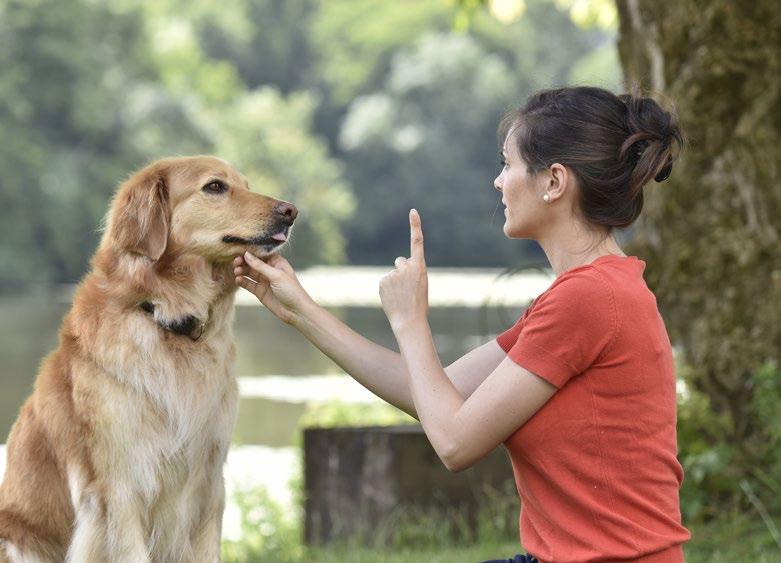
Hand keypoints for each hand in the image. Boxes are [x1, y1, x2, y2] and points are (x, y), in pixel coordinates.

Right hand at [233, 252, 313, 324]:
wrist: (296, 311)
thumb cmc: (291, 290)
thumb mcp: (276, 276)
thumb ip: (260, 266)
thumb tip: (246, 254)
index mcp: (277, 262)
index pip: (261, 253)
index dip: (250, 251)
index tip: (239, 249)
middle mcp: (269, 270)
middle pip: (253, 262)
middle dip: (244, 261)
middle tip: (236, 262)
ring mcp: (264, 281)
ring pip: (249, 272)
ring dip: (241, 270)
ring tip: (236, 271)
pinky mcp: (260, 291)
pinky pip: (248, 284)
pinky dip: (242, 281)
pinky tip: (238, 279)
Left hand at [379, 209, 428, 332]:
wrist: (409, 320)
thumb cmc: (418, 303)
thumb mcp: (420, 283)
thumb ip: (411, 271)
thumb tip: (397, 265)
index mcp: (420, 267)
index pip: (417, 241)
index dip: (415, 225)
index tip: (413, 211)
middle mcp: (407, 267)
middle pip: (400, 261)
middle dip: (402, 271)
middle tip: (407, 288)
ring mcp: (394, 273)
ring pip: (393, 272)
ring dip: (395, 281)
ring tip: (400, 295)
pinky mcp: (383, 280)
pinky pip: (385, 281)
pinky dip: (387, 288)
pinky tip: (393, 298)